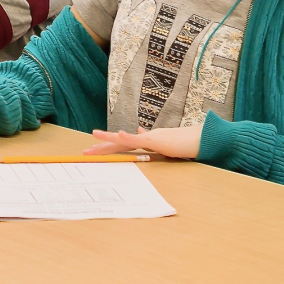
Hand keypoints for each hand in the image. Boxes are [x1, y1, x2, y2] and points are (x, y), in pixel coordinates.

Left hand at [84, 125, 200, 158]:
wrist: (198, 138)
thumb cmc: (182, 142)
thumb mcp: (163, 143)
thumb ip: (150, 138)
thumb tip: (140, 132)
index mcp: (144, 141)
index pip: (122, 144)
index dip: (107, 146)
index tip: (94, 149)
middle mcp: (144, 137)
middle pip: (119, 142)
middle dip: (102, 147)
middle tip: (86, 152)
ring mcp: (149, 138)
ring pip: (125, 139)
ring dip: (109, 138)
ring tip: (95, 136)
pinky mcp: (157, 140)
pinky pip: (140, 140)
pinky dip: (129, 137)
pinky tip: (118, 135)